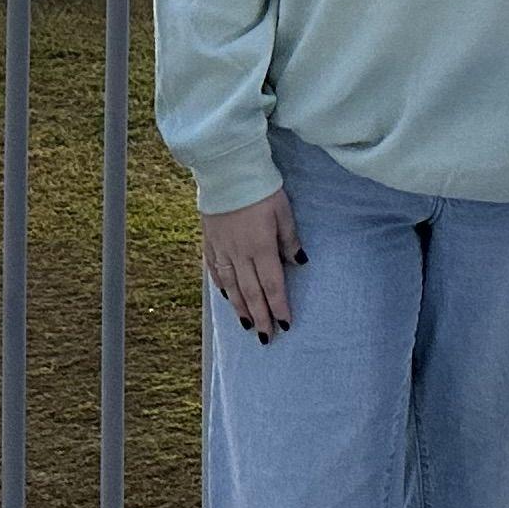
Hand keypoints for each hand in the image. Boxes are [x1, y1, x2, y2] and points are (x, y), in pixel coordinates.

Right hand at [202, 190, 303, 337]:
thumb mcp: (284, 211)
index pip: (272, 285)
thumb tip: (299, 263)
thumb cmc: (262, 188)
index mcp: (261, 247)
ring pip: (231, 286)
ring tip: (247, 325)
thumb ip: (290, 240)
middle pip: (251, 292)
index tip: (285, 325)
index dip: (279, 306)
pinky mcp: (209, 241)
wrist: (227, 170)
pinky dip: (222, 286)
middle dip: (260, 316)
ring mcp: (222, 249)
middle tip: (266, 337)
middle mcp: (240, 253)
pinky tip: (226, 297)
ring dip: (240, 308)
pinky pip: (215, 270)